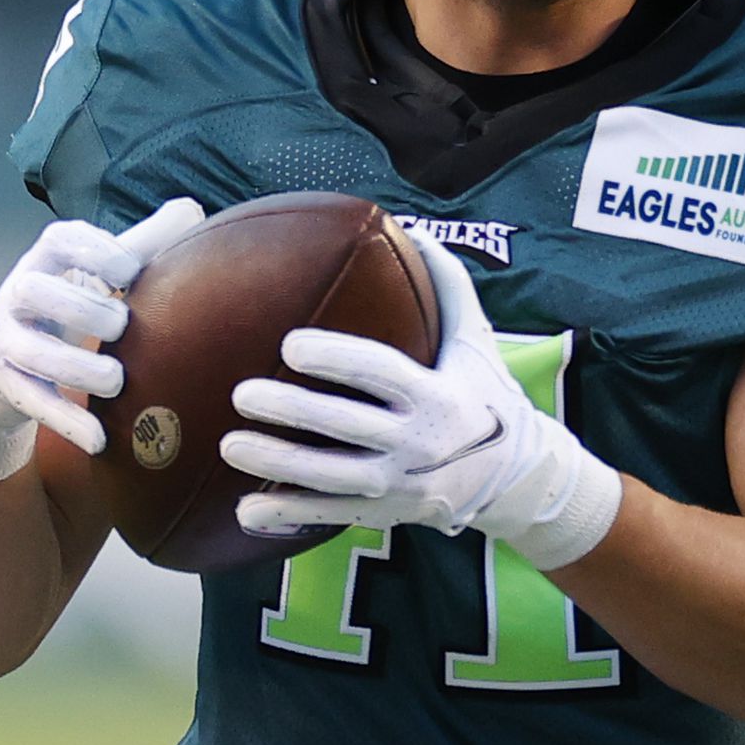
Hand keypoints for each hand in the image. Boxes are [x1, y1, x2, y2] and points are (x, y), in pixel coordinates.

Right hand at [0, 198, 204, 481]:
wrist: (0, 359)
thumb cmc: (68, 304)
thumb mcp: (98, 273)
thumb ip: (143, 244)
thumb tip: (191, 209)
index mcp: (45, 260)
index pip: (59, 239)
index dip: (93, 249)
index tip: (129, 270)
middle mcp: (17, 295)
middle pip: (32, 290)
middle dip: (79, 308)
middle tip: (121, 326)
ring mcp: (6, 341)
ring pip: (29, 351)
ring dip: (75, 368)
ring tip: (117, 382)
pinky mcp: (5, 385)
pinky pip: (32, 402)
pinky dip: (66, 422)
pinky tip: (100, 439)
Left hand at [221, 228, 622, 568]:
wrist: (513, 475)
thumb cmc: (483, 391)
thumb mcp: (475, 338)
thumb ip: (446, 282)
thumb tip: (408, 227)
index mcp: (437, 394)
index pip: (380, 373)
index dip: (336, 360)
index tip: (290, 345)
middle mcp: (418, 443)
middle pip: (346, 426)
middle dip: (292, 412)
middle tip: (242, 393)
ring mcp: (398, 484)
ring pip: (330, 476)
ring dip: (278, 463)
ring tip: (231, 444)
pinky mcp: (384, 514)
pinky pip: (329, 515)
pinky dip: (286, 516)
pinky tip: (244, 509)